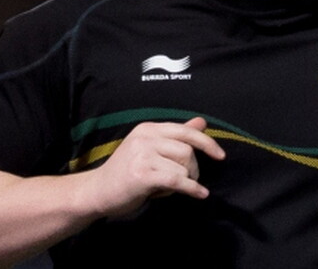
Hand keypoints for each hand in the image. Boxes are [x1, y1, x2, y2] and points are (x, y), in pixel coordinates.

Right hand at [78, 117, 224, 218]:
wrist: (97, 191)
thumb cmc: (126, 172)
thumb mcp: (151, 149)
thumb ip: (176, 137)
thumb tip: (201, 122)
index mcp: (148, 128)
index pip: (185, 131)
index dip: (207, 143)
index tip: (220, 155)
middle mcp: (145, 137)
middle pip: (187, 150)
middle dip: (194, 168)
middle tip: (188, 180)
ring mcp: (142, 155)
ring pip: (183, 166)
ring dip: (186, 180)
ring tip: (171, 187)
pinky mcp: (141, 174)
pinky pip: (177, 180)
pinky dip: (191, 188)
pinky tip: (199, 194)